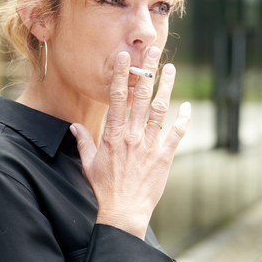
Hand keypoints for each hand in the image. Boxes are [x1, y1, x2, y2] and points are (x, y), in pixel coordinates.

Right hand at [70, 47, 190, 238]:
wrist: (123, 211)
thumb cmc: (104, 188)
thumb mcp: (89, 163)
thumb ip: (83, 141)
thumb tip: (74, 127)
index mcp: (113, 134)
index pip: (117, 97)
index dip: (121, 74)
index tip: (124, 56)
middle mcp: (132, 135)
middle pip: (140, 96)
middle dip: (147, 71)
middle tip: (153, 50)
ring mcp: (149, 144)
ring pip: (159, 109)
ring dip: (166, 87)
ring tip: (170, 68)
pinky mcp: (164, 156)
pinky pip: (176, 133)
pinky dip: (183, 119)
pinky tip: (187, 106)